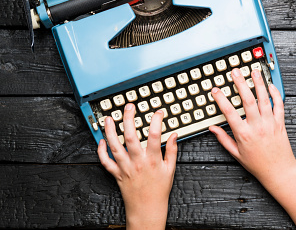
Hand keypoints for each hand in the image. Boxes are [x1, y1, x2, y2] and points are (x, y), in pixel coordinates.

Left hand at [97, 104, 177, 229]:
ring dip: (110, 131)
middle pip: (131, 137)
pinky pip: (105, 161)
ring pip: (114, 146)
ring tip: (108, 118)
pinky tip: (101, 140)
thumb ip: (172, 151)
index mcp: (152, 160)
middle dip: (129, 119)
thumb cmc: (159, 190)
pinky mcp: (117, 174)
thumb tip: (174, 135)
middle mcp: (137, 162)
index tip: (158, 112)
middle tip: (129, 107)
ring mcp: (125, 167)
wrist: (147, 208)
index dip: (157, 120)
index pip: (155, 135)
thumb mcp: (170, 169)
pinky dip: (101, 151)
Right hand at [210, 69, 295, 229]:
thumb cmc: (257, 164)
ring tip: (254, 72)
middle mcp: (257, 126)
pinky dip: (275, 94)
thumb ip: (223, 139)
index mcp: (243, 134)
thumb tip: (212, 128)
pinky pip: (279, 105)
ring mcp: (270, 123)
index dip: (221, 99)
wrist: (278, 171)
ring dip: (259, 83)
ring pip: (264, 99)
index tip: (216, 90)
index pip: (229, 112)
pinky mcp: (280, 123)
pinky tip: (270, 86)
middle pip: (248, 100)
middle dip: (241, 84)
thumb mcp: (236, 154)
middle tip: (235, 72)